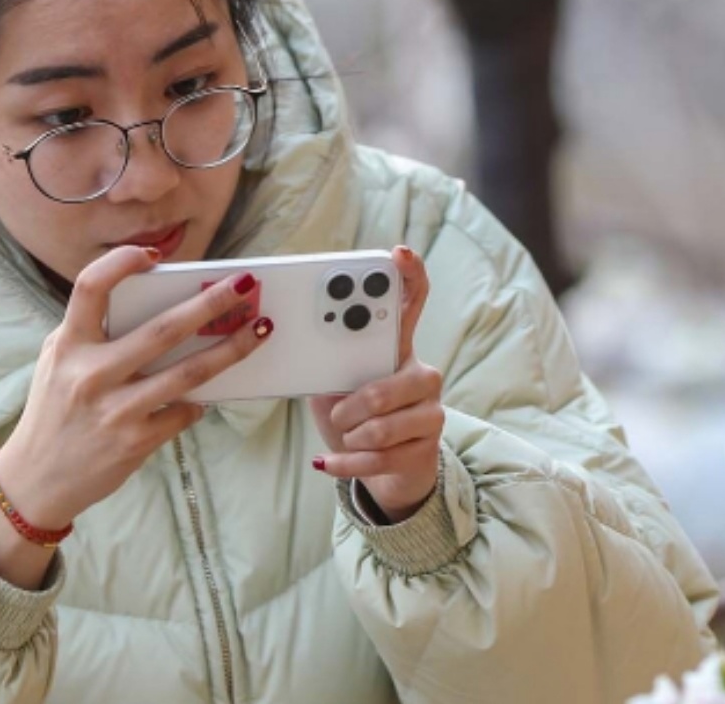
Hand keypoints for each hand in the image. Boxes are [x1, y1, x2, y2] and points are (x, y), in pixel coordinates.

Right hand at [0, 247, 272, 580]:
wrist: (35, 480)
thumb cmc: (55, 410)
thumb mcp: (59, 362)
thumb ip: (94, 332)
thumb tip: (160, 303)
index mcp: (69, 345)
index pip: (91, 287)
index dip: (122, 262)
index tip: (156, 254)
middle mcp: (91, 374)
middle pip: (163, 329)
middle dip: (211, 303)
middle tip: (245, 285)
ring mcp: (116, 410)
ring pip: (189, 372)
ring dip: (231, 349)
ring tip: (259, 330)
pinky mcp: (135, 440)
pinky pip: (185, 411)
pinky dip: (201, 400)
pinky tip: (210, 393)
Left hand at [308, 246, 441, 522]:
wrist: (388, 470)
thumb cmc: (356, 418)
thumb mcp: (334, 386)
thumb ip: (326, 363)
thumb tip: (294, 342)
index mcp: (398, 349)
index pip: (412, 303)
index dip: (409, 276)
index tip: (398, 253)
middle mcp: (422, 375)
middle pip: (391, 383)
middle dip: (355, 403)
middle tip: (338, 409)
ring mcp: (430, 412)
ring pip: (382, 425)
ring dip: (349, 435)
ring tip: (342, 434)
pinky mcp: (425, 448)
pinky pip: (378, 456)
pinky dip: (346, 462)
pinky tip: (329, 462)